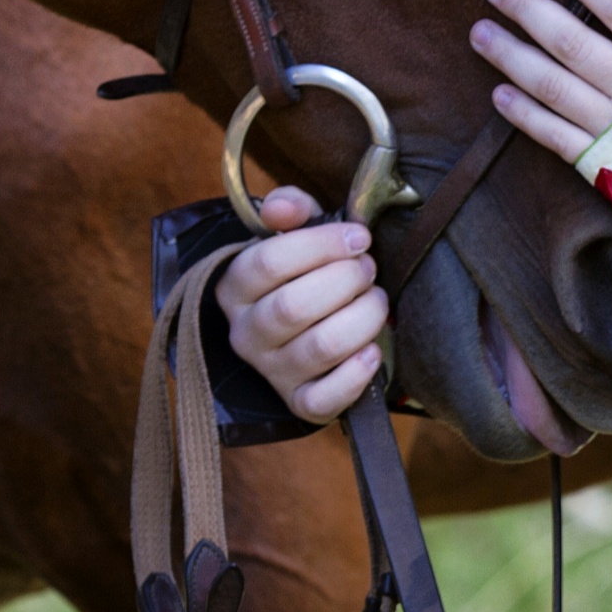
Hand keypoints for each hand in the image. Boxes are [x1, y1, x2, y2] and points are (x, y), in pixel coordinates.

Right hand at [215, 185, 387, 421]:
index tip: (359, 237)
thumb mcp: (296, 234)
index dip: (321, 245)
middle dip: (346, 280)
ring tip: (376, 300)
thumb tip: (281, 208)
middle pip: (293, 307)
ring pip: (321, 347)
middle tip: (369, 269)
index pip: (268, 263)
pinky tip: (373, 349)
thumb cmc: (307, 273)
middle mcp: (245, 334)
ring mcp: (271, 372)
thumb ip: (291, 209)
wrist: (315, 327)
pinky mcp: (300, 403)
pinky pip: (327, 398)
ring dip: (362, 317)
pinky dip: (358, 373)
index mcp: (235, 287)